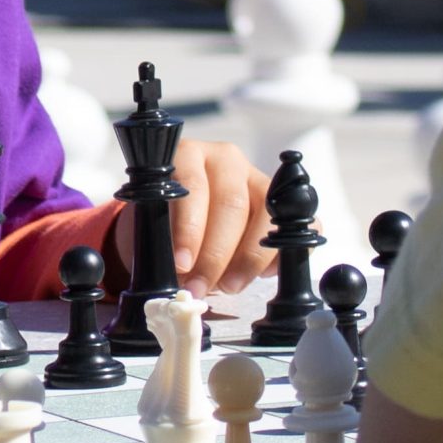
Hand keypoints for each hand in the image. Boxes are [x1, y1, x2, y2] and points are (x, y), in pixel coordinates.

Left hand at [114, 136, 269, 299]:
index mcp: (188, 155)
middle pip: (230, 204)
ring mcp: (256, 177)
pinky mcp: (278, 201)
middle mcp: (225, 159)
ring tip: (228, 287)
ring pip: (263, 215)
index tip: (181, 265)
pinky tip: (261, 276)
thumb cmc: (166, 216)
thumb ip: (159, 239)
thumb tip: (176, 275)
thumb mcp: (153, 221)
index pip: (193, 187)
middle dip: (215, 254)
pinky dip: (278, 255)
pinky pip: (289, 227)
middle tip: (200, 286)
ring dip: (247, 259)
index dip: (189, 229)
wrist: (185, 211)